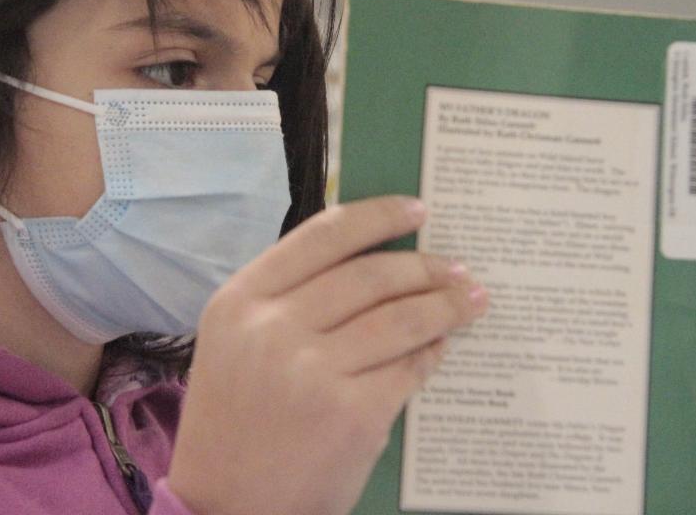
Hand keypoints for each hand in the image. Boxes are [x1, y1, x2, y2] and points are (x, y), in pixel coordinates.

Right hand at [167, 196, 485, 514]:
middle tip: (456, 266)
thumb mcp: (236, 342)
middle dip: (424, 266)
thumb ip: (289, 298)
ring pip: (401, 317)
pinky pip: (409, 369)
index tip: (417, 209)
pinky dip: (433, 353)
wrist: (225, 507)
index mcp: (241, 299)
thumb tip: (375, 261)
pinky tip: (443, 346)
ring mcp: (314, 371)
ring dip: (446, 304)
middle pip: (371, 274)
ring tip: (470, 298)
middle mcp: (274, 327)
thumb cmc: (234, 420)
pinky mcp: (352, 414)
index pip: (323, 234)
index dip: (378, 215)